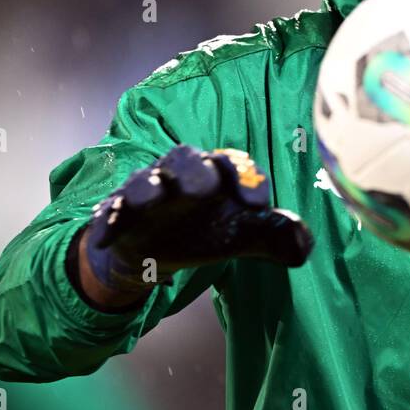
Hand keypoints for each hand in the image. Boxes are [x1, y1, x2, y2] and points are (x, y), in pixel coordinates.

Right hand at [83, 144, 313, 293]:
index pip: (232, 164)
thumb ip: (273, 236)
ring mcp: (146, 192)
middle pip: (184, 159)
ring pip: (144, 182)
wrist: (156, 250)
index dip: (246, 179)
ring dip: (147, 188)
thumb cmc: (205, 231)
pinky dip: (108, 222)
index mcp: (214, 173)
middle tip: (204, 187)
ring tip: (151, 199)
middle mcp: (179, 175)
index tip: (259, 205)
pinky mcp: (118, 214)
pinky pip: (110, 213)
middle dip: (194, 170)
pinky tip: (106, 239)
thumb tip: (303, 246)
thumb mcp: (241, 237)